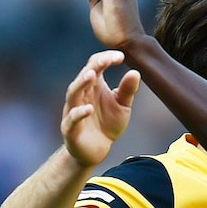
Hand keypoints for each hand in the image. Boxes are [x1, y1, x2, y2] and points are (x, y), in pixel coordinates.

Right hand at [61, 50, 140, 166]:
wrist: (97, 150)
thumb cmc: (108, 124)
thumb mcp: (122, 106)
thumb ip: (127, 90)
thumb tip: (136, 71)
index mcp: (93, 86)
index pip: (95, 65)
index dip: (106, 59)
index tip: (121, 56)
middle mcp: (81, 95)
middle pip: (83, 76)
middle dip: (93, 67)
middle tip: (106, 60)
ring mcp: (73, 110)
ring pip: (73, 93)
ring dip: (81, 83)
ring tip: (92, 75)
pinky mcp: (71, 129)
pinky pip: (72, 119)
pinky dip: (79, 113)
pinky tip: (88, 108)